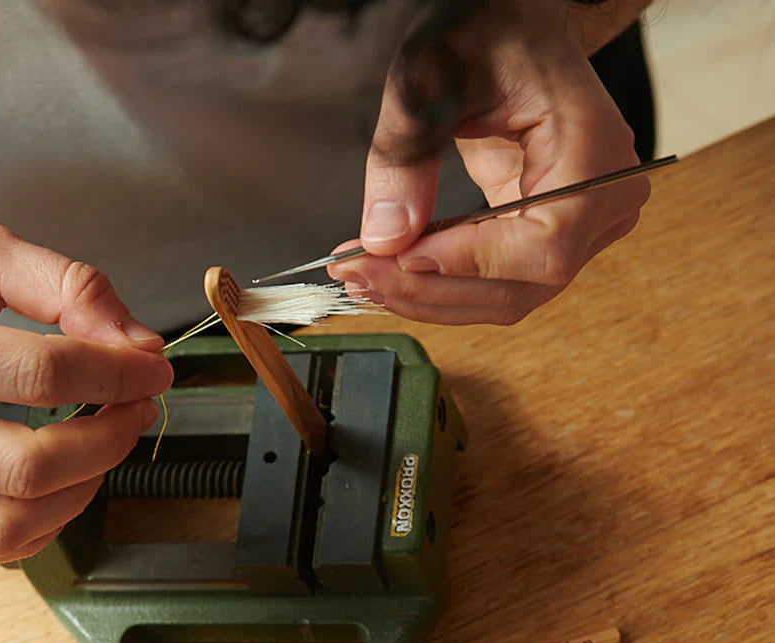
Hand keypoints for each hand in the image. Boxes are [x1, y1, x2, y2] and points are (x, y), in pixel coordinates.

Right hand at [0, 217, 172, 567]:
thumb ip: (60, 283)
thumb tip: (137, 343)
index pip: (42, 375)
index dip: (120, 373)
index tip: (154, 367)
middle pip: (31, 466)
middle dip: (111, 438)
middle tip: (136, 405)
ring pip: (7, 525)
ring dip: (82, 490)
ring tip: (101, 444)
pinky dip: (38, 527)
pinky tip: (57, 483)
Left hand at [329, 0, 650, 324]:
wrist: (513, 27)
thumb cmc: (487, 31)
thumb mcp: (431, 79)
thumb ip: (406, 157)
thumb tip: (385, 240)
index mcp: (593, 151)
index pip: (545, 244)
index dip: (470, 262)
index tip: (403, 258)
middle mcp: (603, 199)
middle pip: (521, 285)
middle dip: (431, 290)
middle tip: (357, 274)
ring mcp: (583, 226)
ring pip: (507, 297)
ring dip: (429, 297)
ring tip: (364, 276)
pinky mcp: (549, 236)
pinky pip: (497, 283)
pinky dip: (441, 285)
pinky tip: (391, 273)